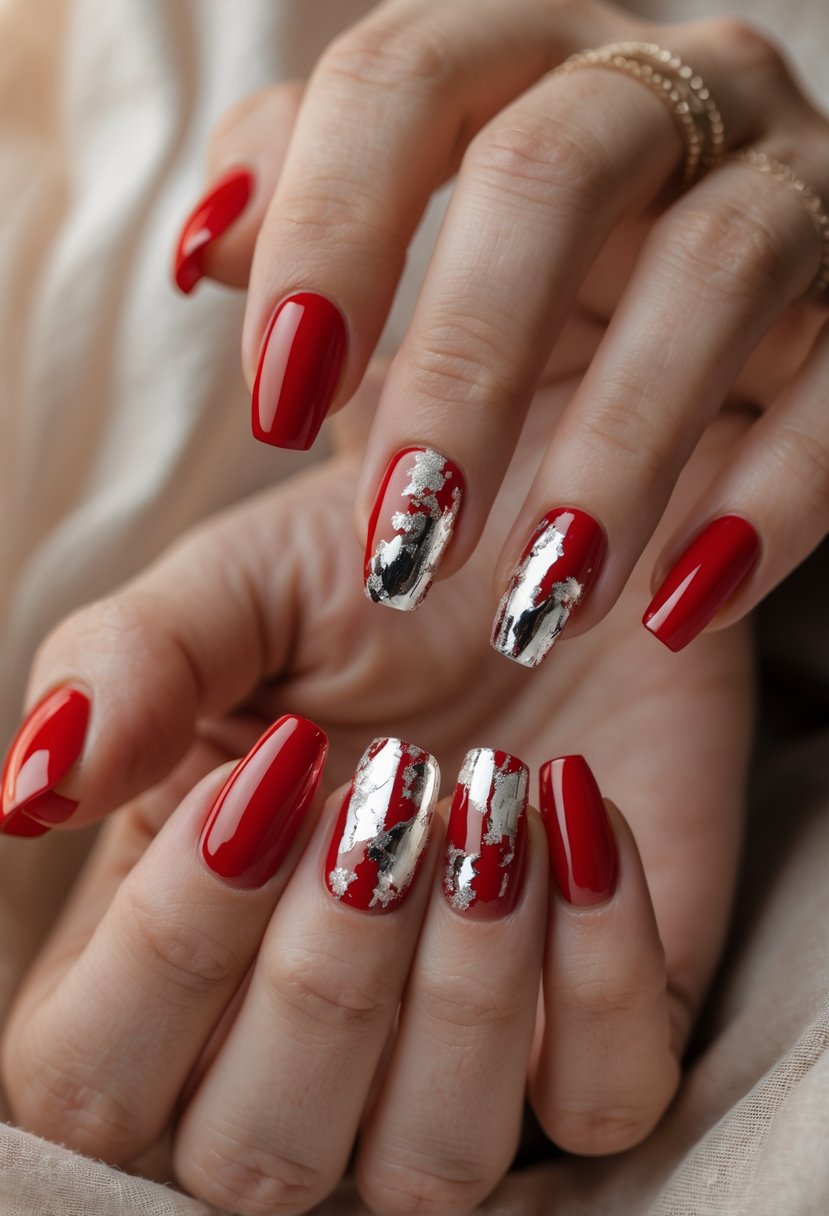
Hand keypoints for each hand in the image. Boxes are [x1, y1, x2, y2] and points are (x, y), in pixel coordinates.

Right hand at [0, 381, 752, 1212]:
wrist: (540, 544)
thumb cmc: (368, 582)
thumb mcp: (233, 595)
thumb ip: (125, 676)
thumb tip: (35, 791)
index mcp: (164, 953)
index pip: (90, 1083)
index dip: (167, 954)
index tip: (266, 775)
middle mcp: (294, 1037)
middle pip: (256, 1162)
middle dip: (324, 976)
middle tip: (389, 788)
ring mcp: (452, 1053)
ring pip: (430, 1169)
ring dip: (463, 989)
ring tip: (490, 800)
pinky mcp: (595, 1025)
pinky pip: (601, 1100)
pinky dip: (599, 969)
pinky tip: (576, 812)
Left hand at [173, 0, 827, 663]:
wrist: (709, 341)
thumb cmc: (528, 304)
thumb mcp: (404, 266)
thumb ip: (302, 234)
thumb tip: (208, 246)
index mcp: (515, 64)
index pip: (400, 81)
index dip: (326, 233)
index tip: (277, 407)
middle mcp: (657, 93)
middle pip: (548, 169)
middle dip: (463, 365)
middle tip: (403, 540)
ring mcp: (786, 183)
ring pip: (713, 269)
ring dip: (616, 451)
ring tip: (539, 604)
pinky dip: (767, 502)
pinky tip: (678, 607)